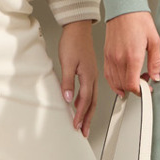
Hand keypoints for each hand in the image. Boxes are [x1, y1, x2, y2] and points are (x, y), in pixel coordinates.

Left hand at [58, 21, 98, 135]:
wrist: (77, 28)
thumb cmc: (72, 42)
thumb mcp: (67, 63)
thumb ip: (68, 82)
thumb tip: (67, 99)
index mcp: (88, 76)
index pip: (85, 101)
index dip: (80, 115)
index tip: (75, 126)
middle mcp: (93, 77)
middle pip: (92, 103)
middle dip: (88, 119)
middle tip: (84, 132)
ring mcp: (92, 74)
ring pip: (92, 98)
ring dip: (88, 112)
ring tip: (84, 123)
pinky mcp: (89, 72)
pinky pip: (90, 91)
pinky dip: (86, 102)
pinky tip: (79, 104)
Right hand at [103, 10, 159, 96]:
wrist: (124, 9)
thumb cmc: (139, 20)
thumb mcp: (154, 40)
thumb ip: (155, 61)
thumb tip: (156, 76)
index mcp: (132, 56)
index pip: (132, 84)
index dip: (140, 91)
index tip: (146, 89)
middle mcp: (119, 59)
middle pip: (123, 85)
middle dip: (134, 88)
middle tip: (143, 82)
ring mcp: (111, 57)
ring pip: (114, 82)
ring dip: (124, 86)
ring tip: (134, 80)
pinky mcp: (106, 54)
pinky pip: (107, 74)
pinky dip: (114, 82)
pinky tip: (120, 82)